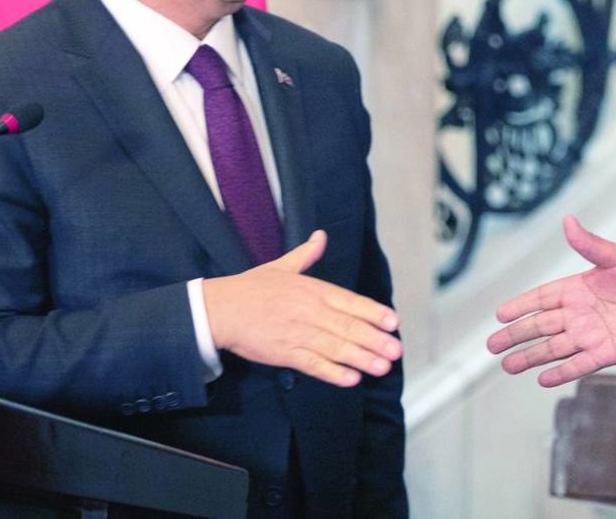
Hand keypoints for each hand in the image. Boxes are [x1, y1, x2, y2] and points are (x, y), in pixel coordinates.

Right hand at [202, 230, 401, 387]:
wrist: (219, 309)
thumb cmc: (251, 288)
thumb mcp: (282, 266)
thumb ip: (306, 254)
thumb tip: (321, 236)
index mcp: (313, 290)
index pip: (351, 302)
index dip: (373, 313)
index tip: (393, 322)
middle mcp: (310, 312)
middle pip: (348, 327)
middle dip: (375, 340)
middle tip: (395, 350)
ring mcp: (298, 334)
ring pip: (336, 348)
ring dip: (361, 358)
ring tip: (381, 367)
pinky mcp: (285, 354)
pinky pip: (313, 364)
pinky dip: (333, 372)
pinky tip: (351, 379)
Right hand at [487, 215, 615, 386]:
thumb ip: (590, 245)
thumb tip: (568, 220)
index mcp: (579, 287)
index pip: (542, 298)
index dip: (521, 306)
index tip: (499, 315)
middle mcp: (581, 313)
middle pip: (541, 325)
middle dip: (516, 336)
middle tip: (492, 346)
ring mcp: (592, 334)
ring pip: (554, 348)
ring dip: (531, 357)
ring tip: (508, 366)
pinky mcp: (607, 353)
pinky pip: (579, 364)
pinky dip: (561, 372)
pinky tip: (543, 378)